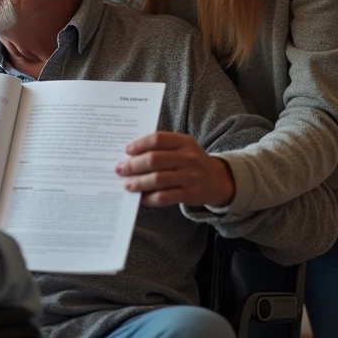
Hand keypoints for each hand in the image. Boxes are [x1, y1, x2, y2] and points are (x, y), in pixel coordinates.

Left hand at [115, 132, 235, 207]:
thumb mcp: (182, 148)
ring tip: (127, 184)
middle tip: (119, 169)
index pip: (157, 139)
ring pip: (158, 179)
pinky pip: (165, 196)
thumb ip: (161, 149)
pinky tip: (141, 198)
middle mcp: (188, 157)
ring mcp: (190, 176)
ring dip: (139, 182)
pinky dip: (150, 198)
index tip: (126, 150)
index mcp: (183, 142)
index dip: (139, 144)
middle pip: (154, 159)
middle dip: (133, 165)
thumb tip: (130, 156)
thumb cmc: (191, 162)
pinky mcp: (191, 193)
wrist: (219, 180)